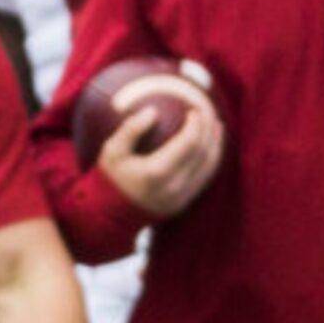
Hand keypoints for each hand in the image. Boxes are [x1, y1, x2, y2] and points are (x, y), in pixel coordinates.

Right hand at [95, 92, 221, 218]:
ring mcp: (181, 196)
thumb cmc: (109, 178)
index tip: (194, 108)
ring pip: (210, 165)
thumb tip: (153, 110)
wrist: (107, 214)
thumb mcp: (111, 151)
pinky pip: (205, 177)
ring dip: (216, 143)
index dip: (197, 123)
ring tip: (215, 125)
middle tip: (208, 110)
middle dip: (209, 128)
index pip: (189, 142)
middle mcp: (173, 186)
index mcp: (156, 172)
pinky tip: (210, 146)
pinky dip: (211, 159)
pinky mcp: (184, 202)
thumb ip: (130, 129)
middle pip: (203, 152)